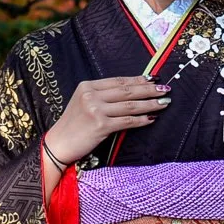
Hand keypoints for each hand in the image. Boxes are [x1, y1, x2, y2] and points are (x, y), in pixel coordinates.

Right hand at [44, 75, 171, 166]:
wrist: (58, 144)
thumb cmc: (73, 125)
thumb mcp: (84, 103)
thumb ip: (103, 95)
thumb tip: (132, 90)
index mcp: (87, 86)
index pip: (118, 81)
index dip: (138, 80)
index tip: (154, 79)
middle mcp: (91, 96)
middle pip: (127, 91)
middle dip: (149, 90)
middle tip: (165, 89)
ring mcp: (95, 110)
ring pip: (130, 105)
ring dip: (150, 104)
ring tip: (164, 103)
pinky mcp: (100, 126)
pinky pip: (127, 121)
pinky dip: (141, 120)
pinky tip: (151, 118)